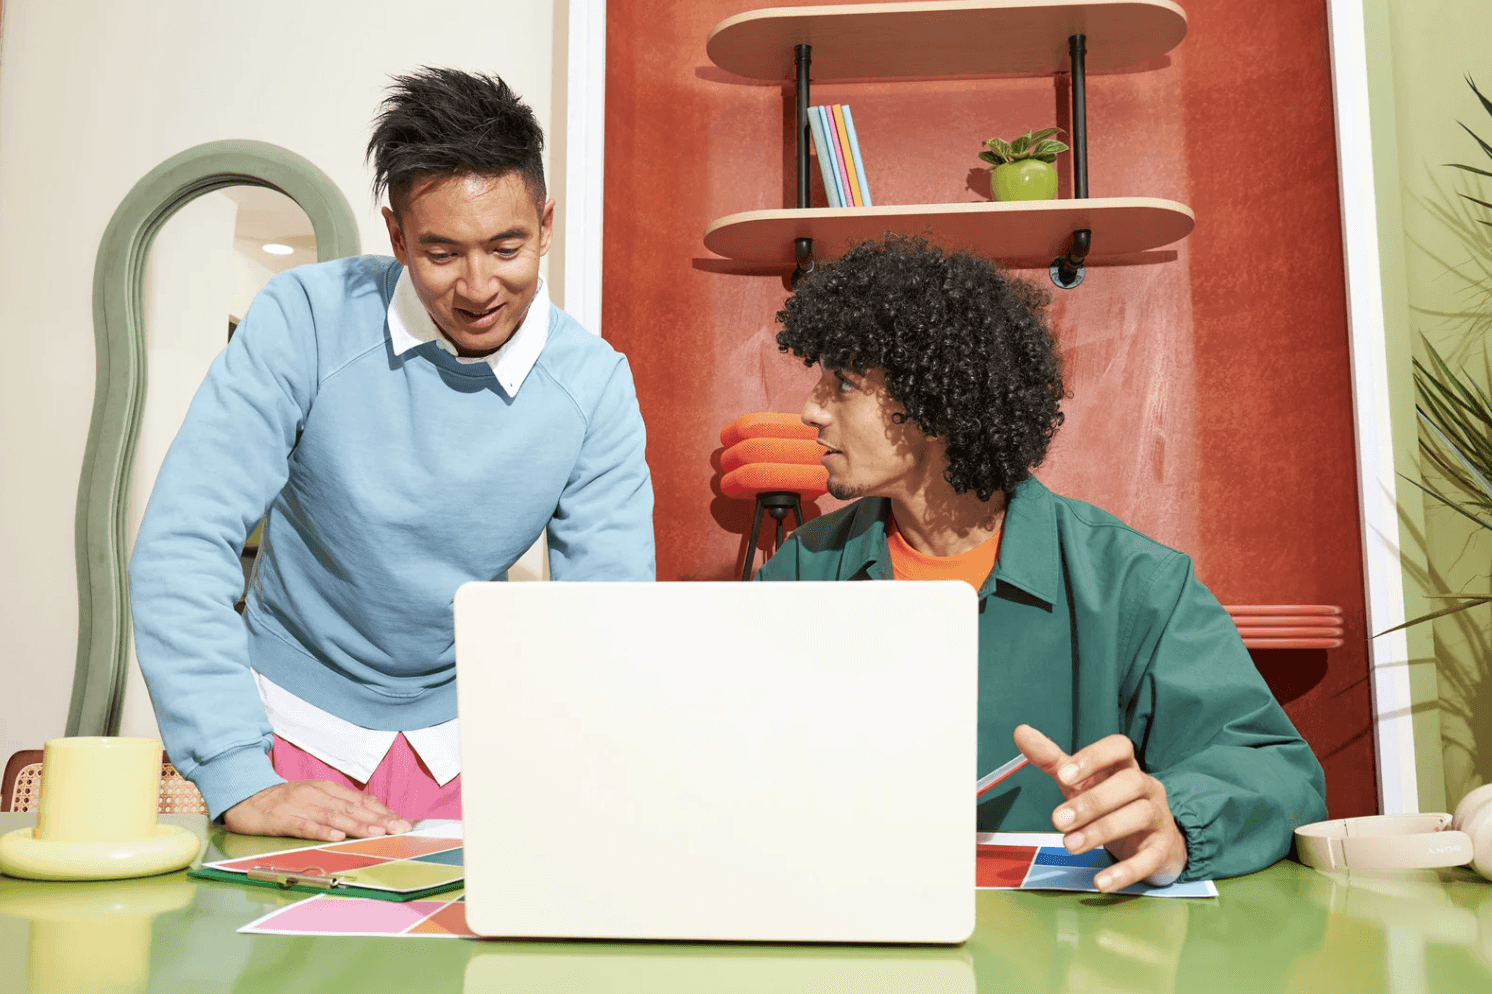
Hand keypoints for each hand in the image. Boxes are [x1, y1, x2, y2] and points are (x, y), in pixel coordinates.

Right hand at [222, 780, 412, 840]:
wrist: (246, 798)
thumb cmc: (284, 801)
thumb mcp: (314, 797)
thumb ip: (338, 806)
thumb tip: (368, 817)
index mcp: (327, 789)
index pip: (360, 800)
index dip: (382, 811)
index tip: (402, 822)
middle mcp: (317, 795)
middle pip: (352, 808)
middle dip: (378, 820)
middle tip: (399, 829)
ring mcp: (300, 806)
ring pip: (334, 817)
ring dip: (357, 826)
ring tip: (377, 833)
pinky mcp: (283, 819)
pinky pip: (305, 826)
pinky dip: (321, 831)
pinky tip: (336, 837)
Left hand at [1013, 724, 1186, 891]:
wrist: (1151, 842)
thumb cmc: (1110, 804)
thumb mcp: (1080, 782)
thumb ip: (1052, 760)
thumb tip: (1021, 732)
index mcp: (1125, 766)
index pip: (1119, 747)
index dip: (1093, 758)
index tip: (1063, 775)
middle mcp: (1146, 786)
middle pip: (1129, 783)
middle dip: (1092, 801)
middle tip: (1058, 820)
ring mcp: (1158, 817)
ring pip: (1139, 816)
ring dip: (1102, 831)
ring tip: (1070, 845)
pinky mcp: (1162, 849)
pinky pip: (1149, 859)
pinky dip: (1125, 871)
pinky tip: (1100, 881)